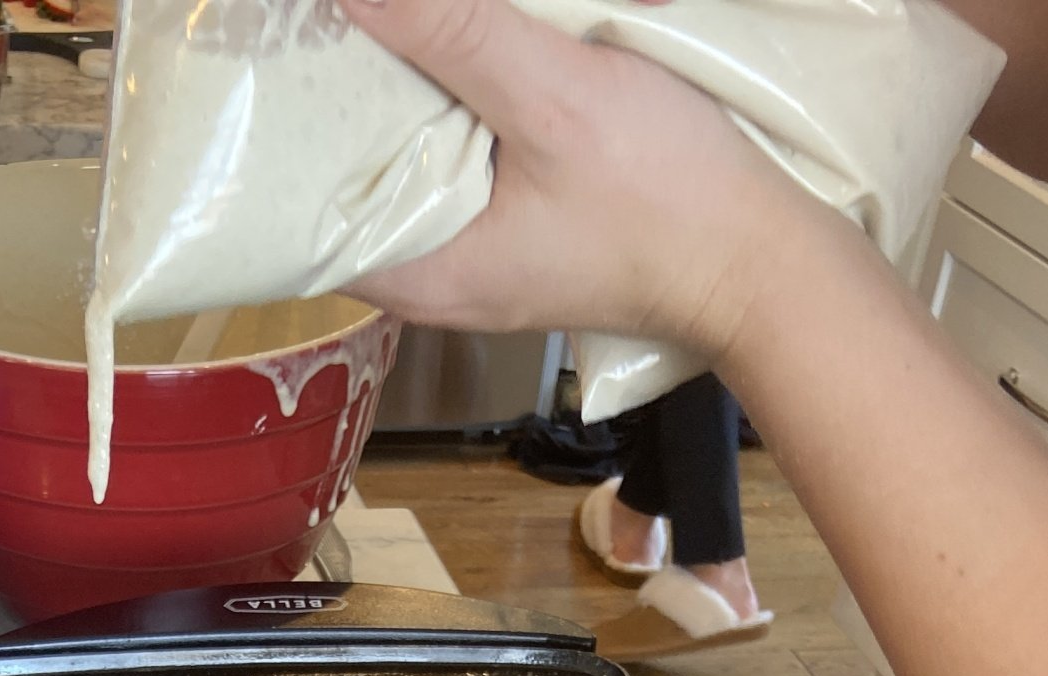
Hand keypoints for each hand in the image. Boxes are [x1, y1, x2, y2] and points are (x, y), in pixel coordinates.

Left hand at [336, 0, 822, 365]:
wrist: (762, 258)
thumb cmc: (666, 201)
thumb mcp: (551, 97)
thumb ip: (450, 36)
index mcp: (421, 275)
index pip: (307, 213)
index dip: (289, 132)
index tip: (285, 58)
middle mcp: (436, 278)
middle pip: (354, 180)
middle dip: (346, 99)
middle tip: (325, 23)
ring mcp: (480, 256)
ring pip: (409, 165)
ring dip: (402, 95)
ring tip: (387, 28)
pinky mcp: (519, 231)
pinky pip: (459, 165)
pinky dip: (452, 109)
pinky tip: (455, 55)